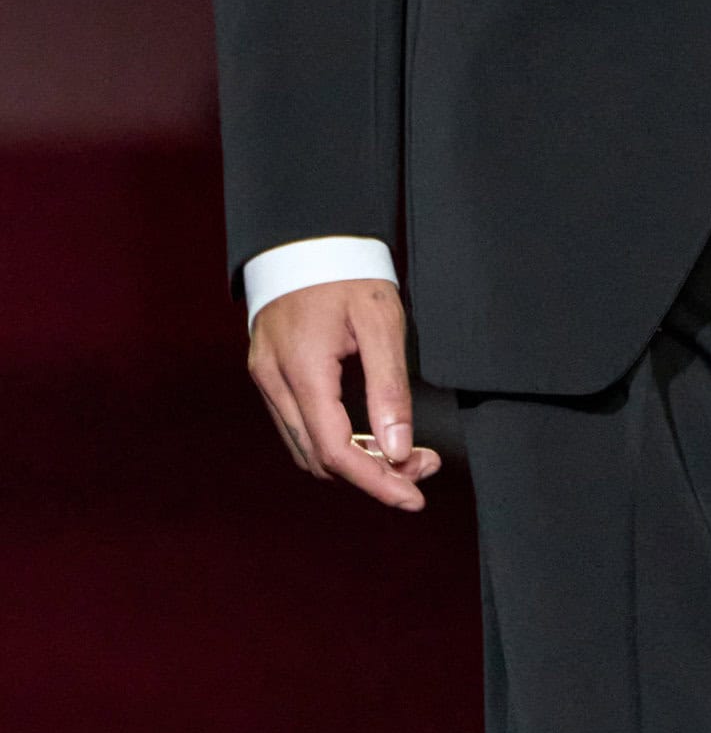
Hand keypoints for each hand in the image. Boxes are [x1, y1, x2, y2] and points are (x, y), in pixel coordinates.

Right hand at [247, 278, 440, 510]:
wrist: (304, 234)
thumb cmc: (345, 270)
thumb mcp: (381, 321)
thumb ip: (391, 389)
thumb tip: (397, 451)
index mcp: (302, 369)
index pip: (337, 452)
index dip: (378, 484)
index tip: (416, 498)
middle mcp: (273, 380)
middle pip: (322, 460)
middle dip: (374, 474)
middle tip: (422, 466)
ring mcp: (265, 379)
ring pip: (308, 451)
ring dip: (355, 463)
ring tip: (402, 454)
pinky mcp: (267, 375)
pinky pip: (300, 429)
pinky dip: (336, 444)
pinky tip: (370, 436)